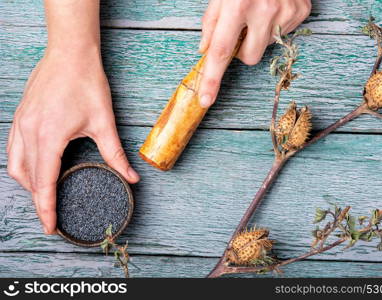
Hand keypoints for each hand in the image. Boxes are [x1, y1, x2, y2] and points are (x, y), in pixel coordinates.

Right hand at [7, 47, 139, 234]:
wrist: (70, 52)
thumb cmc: (87, 83)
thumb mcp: (104, 122)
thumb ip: (115, 154)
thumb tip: (131, 177)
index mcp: (48, 137)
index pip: (45, 183)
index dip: (46, 208)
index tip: (51, 227)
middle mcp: (28, 132)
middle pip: (28, 178)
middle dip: (38, 199)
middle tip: (52, 214)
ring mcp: (20, 123)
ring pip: (16, 164)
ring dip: (28, 184)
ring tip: (44, 195)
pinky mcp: (20, 115)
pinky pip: (13, 148)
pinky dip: (22, 165)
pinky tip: (34, 168)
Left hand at [198, 0, 310, 106]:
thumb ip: (211, 21)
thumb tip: (206, 50)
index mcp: (238, 4)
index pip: (220, 51)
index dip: (212, 78)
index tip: (206, 100)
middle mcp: (264, 10)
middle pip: (249, 58)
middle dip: (242, 49)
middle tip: (242, 27)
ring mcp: (286, 12)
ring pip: (266, 48)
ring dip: (259, 36)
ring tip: (260, 11)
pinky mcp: (300, 11)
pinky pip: (283, 35)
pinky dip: (276, 26)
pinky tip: (274, 7)